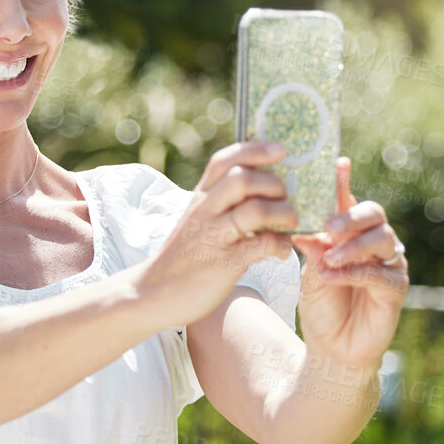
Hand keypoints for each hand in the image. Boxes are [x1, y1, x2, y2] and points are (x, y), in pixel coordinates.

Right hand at [136, 140, 298, 324]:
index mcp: (200, 196)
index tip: (281, 149)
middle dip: (274, 185)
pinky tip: (280, 250)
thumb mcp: (197, 219)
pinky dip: (280, 244)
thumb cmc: (185, 255)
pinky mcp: (223, 263)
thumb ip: (222, 201)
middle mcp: (205, 211)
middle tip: (285, 199)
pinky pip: (261, 246)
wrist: (153, 293)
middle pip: (243, 178)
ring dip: (283, 213)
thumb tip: (263, 187)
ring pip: (255, 210)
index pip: (225, 160)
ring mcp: (213, 236)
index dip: (255, 150)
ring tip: (290, 223)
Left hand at [290, 156, 408, 371]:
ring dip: (353, 247)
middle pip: (374, 214)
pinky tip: (332, 276)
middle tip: (330, 227)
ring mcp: (388, 263)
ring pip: (382, 239)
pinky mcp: (396, 288)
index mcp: (351, 232)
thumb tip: (304, 229)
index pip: (348, 200)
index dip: (344, 181)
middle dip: (352, 216)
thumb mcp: (308, 274)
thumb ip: (311, 250)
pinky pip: (380, 273)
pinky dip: (355, 272)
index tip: (337, 163)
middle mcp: (374, 242)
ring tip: (329, 258)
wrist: (332, 350)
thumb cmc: (322, 306)